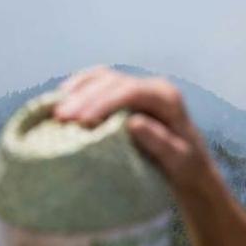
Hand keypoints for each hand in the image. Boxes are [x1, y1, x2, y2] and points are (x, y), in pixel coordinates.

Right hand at [53, 66, 220, 195]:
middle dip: (84, 99)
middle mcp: (151, 87)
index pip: (131, 92)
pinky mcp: (123, 95)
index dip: (103, 103)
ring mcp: (137, 88)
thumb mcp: (179, 160)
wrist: (189, 166)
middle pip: (112, 82)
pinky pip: (97, 84)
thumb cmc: (185, 167)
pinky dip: (77, 90)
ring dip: (76, 93)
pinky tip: (60, 100)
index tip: (81, 121)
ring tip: (55, 112)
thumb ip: (160, 141)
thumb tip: (133, 123)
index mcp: (167, 97)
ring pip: (101, 79)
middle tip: (60, 118)